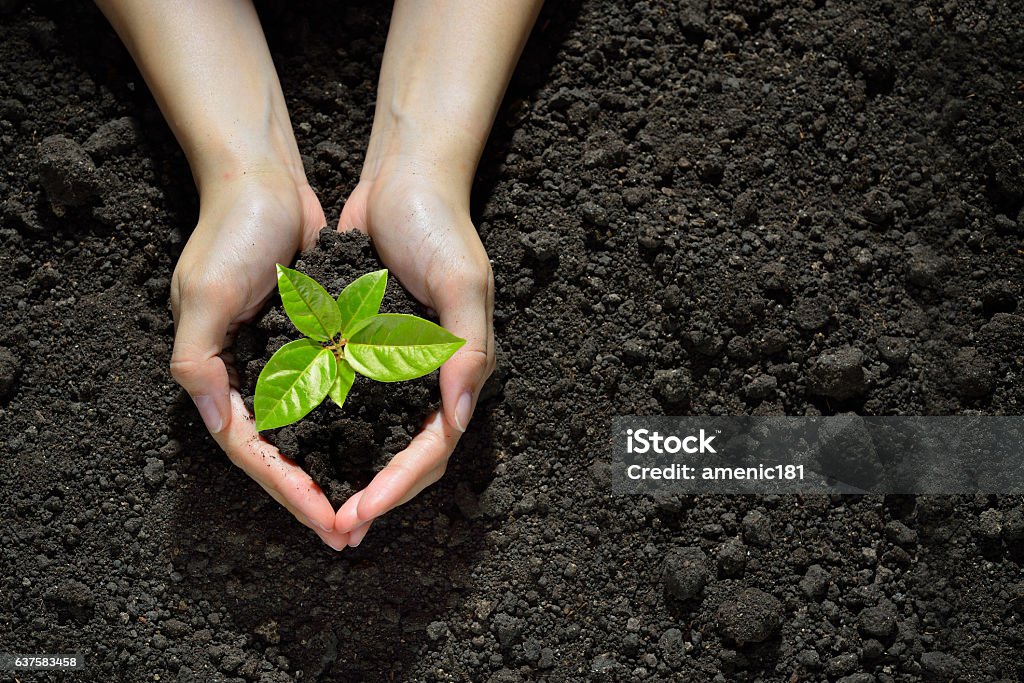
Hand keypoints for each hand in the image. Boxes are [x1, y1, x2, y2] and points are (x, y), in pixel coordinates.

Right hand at [170, 171, 351, 549]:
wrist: (261, 178)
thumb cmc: (232, 231)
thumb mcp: (204, 294)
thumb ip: (199, 363)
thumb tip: (219, 426)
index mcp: (218, 373)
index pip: (254, 451)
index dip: (289, 491)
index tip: (329, 521)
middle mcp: (249, 374)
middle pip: (283, 452)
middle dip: (315, 495)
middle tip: (352, 533)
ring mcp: (283, 358)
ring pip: (310, 431)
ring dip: (336, 468)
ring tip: (367, 505)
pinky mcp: (312, 339)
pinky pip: (332, 394)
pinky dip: (351, 423)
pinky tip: (379, 446)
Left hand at [332, 170, 495, 545]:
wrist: (406, 179)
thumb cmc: (439, 226)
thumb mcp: (461, 281)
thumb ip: (465, 349)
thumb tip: (455, 419)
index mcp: (461, 369)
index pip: (433, 446)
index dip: (398, 485)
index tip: (359, 512)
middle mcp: (432, 375)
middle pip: (408, 455)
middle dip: (375, 495)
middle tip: (335, 527)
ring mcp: (399, 364)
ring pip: (379, 437)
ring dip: (353, 473)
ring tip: (319, 506)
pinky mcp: (368, 347)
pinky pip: (353, 401)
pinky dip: (333, 431)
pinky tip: (302, 449)